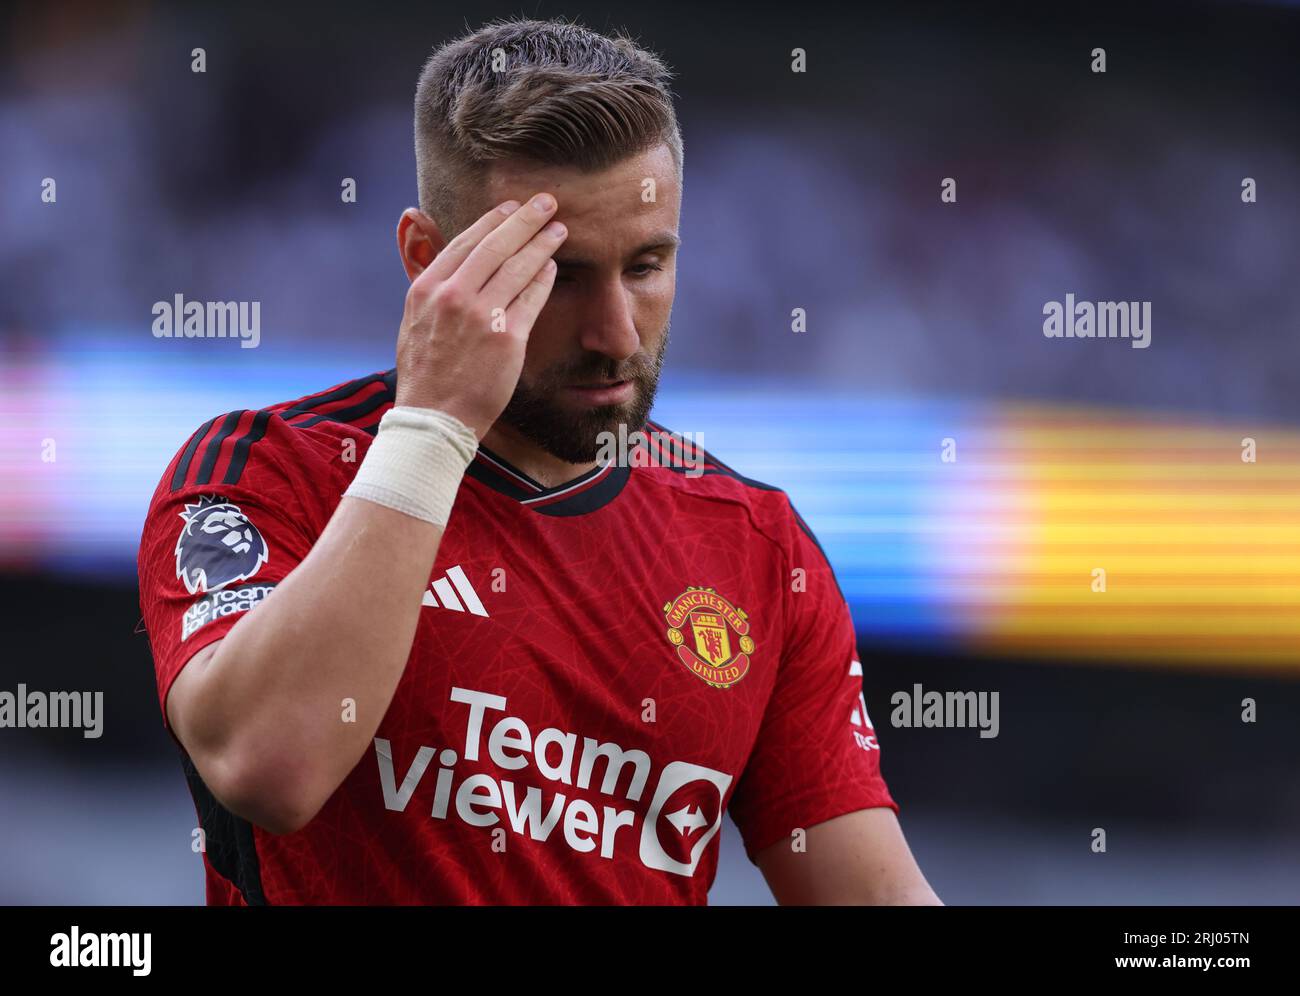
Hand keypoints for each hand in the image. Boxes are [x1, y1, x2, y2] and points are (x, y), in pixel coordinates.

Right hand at [394, 193, 566, 437]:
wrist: (434, 418)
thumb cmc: (426, 375)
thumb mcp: (414, 323)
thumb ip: (433, 291)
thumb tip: (445, 264)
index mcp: (426, 289)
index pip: (465, 242)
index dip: (492, 221)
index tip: (510, 208)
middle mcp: (452, 296)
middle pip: (496, 245)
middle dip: (525, 219)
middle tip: (547, 202)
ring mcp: (481, 315)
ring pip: (518, 267)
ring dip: (542, 243)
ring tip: (559, 229)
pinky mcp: (506, 338)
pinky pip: (531, 298)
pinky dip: (544, 278)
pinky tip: (554, 266)